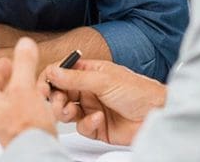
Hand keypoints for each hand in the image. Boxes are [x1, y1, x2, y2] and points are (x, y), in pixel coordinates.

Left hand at [0, 37, 56, 147]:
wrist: (38, 153)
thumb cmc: (27, 127)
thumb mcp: (25, 88)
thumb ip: (24, 65)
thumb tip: (24, 44)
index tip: (6, 61)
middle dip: (9, 80)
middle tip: (18, 72)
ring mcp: (11, 128)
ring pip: (12, 106)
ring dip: (22, 93)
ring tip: (33, 86)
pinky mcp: (25, 135)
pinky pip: (25, 116)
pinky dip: (32, 107)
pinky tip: (43, 107)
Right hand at [44, 59, 166, 145]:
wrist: (158, 115)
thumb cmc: (138, 91)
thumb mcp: (104, 80)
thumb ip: (76, 78)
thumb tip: (52, 72)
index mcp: (88, 72)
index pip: (60, 72)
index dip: (49, 79)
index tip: (42, 88)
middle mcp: (87, 89)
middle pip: (59, 93)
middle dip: (55, 99)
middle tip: (57, 103)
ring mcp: (90, 108)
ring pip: (66, 111)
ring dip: (65, 112)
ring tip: (71, 112)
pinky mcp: (96, 127)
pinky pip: (81, 127)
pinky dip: (86, 124)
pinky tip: (98, 119)